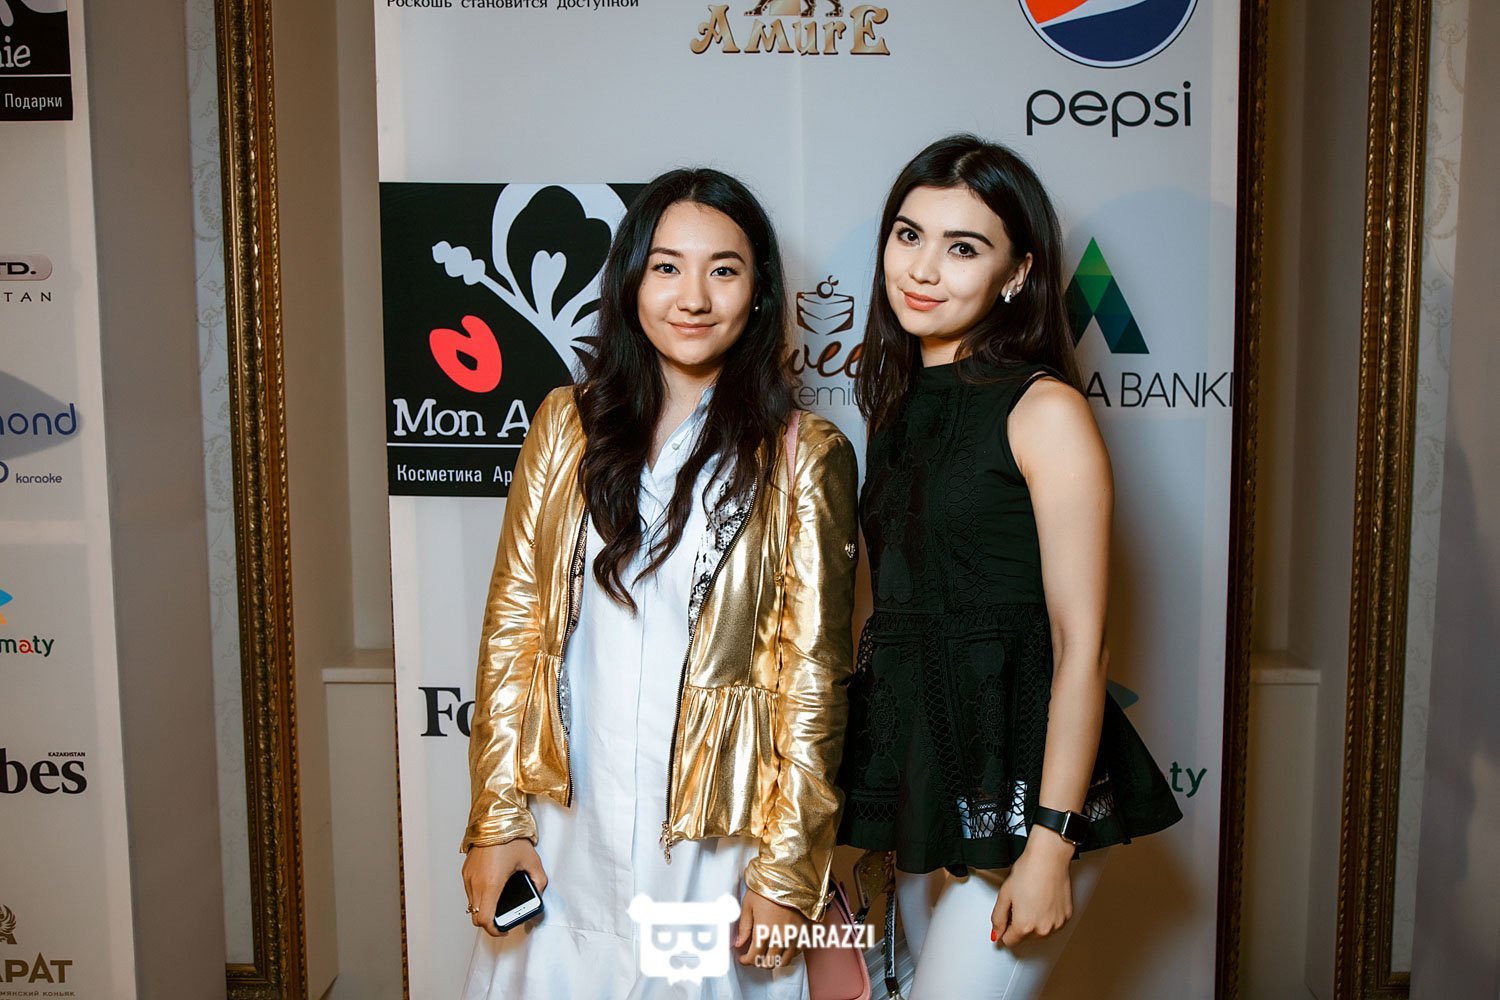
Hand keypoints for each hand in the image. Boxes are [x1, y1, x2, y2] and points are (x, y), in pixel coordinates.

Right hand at [462, 840, 548, 937]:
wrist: (494, 818)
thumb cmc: (511, 837)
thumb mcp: (532, 861)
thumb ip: (539, 881)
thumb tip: (538, 893)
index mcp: (491, 884)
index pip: (485, 920)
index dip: (495, 931)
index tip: (505, 929)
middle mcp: (475, 882)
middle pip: (476, 916)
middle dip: (490, 922)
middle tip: (504, 918)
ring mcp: (468, 877)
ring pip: (472, 905)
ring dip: (484, 909)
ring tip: (500, 902)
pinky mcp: (466, 871)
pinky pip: (470, 892)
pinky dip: (480, 897)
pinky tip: (493, 889)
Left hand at [734, 889, 808, 968]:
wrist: (790, 877)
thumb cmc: (767, 888)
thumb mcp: (749, 905)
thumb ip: (744, 927)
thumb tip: (738, 944)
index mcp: (764, 932)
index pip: (754, 958)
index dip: (745, 961)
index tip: (742, 957)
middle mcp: (780, 938)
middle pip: (768, 962)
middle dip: (758, 962)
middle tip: (752, 954)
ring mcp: (794, 936)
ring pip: (784, 961)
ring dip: (774, 961)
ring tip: (767, 953)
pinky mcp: (805, 932)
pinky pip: (797, 953)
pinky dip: (788, 955)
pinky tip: (782, 947)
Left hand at [991, 833, 1073, 948]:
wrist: (1048, 858)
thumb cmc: (1029, 871)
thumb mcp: (1004, 895)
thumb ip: (998, 918)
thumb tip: (996, 933)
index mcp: (1024, 926)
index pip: (1010, 941)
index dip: (1004, 930)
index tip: (1006, 920)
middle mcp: (1043, 929)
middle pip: (1025, 938)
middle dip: (1019, 925)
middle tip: (1020, 903)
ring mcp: (1056, 924)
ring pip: (1040, 933)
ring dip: (1034, 923)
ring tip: (1032, 900)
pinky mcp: (1066, 916)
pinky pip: (1053, 924)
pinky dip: (1047, 917)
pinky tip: (1043, 901)